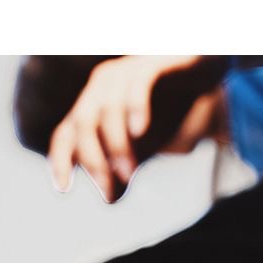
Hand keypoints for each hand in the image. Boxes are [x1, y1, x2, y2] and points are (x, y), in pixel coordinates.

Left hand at [48, 55, 219, 201]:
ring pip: (109, 109)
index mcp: (93, 108)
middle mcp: (101, 88)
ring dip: (116, 145)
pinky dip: (135, 108)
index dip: (59, 160)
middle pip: (83, 125)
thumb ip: (123, 170)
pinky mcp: (151, 63)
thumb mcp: (142, 149)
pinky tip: (140, 132)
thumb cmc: (166, 113)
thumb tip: (109, 198)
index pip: (66, 135)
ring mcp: (124, 72)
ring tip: (129, 173)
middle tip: (110, 189)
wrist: (202, 78)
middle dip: (93, 160)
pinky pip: (137, 85)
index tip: (64, 189)